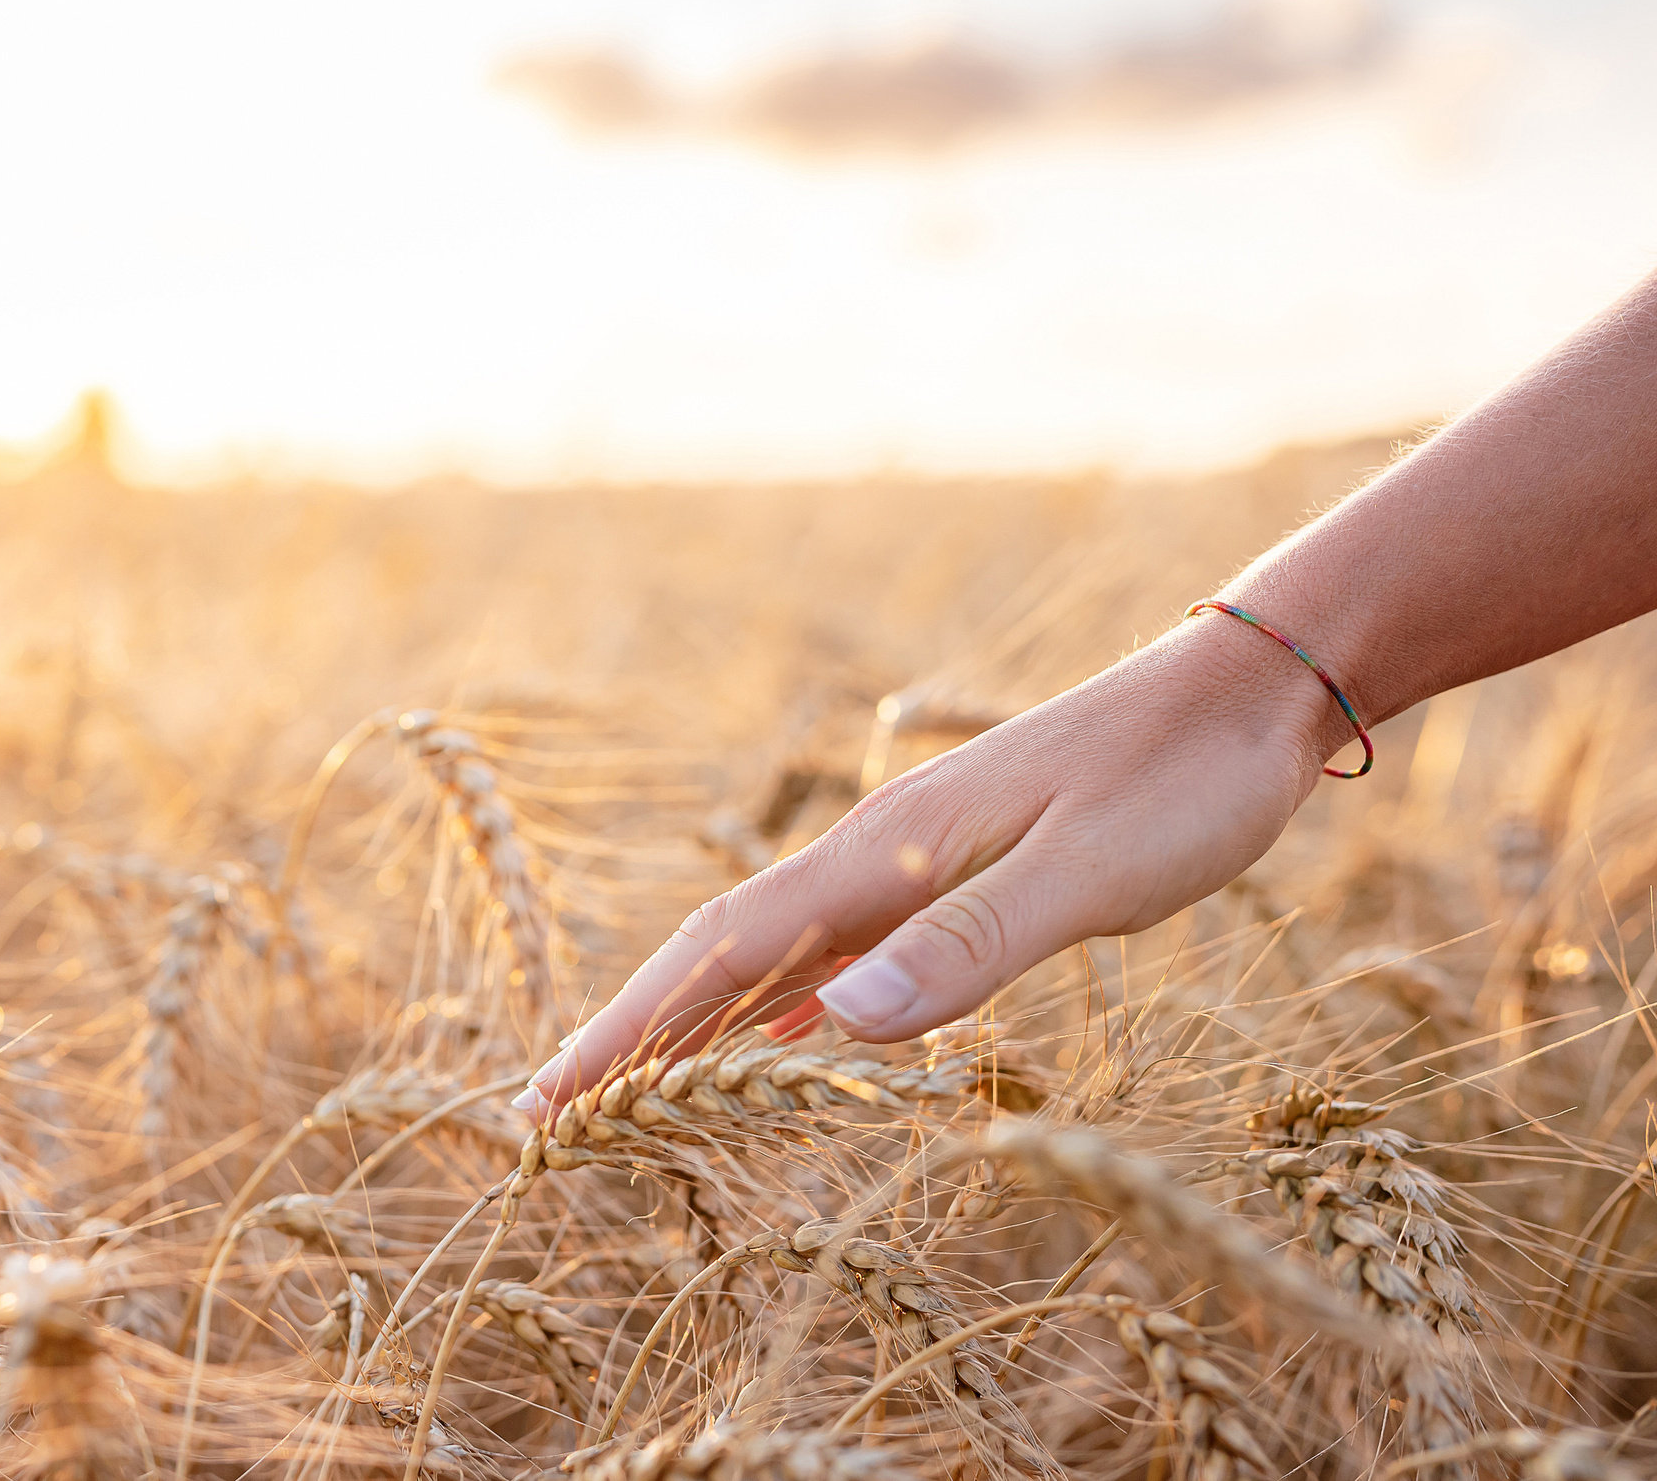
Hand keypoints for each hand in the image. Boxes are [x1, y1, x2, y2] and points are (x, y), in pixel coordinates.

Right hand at [515, 614, 1347, 1116]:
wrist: (1256, 688)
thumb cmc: (1184, 779)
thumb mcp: (1087, 872)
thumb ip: (965, 945)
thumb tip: (830, 1023)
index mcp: (885, 847)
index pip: (723, 948)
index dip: (632, 1029)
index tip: (547, 1101)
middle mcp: (879, 848)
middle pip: (721, 947)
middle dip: (631, 1030)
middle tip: (545, 1113)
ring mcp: (917, 855)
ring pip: (776, 949)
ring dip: (697, 1016)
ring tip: (631, 1085)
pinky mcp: (965, 867)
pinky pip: (842, 945)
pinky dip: (788, 998)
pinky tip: (787, 1033)